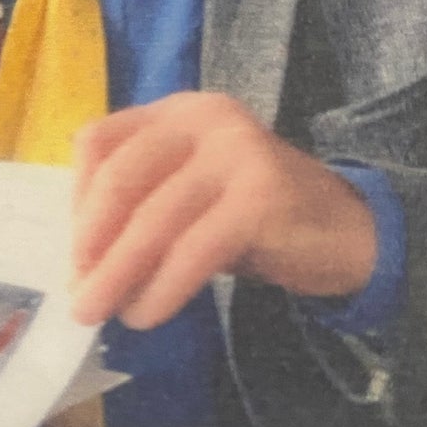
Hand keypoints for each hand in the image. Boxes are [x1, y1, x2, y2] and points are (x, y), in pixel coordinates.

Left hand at [70, 92, 377, 330]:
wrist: (350, 233)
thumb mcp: (189, 196)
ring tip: (100, 312)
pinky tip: (148, 314)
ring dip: (118, 274)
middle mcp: (205, 119)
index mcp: (178, 112)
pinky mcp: (262, 197)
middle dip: (90, 243)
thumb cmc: (255, 220)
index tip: (76, 252)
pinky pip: (193, 250)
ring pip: (153, 219)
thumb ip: (139, 207)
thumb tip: (78, 262)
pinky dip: (163, 288)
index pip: (101, 142)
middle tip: (77, 293)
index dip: (77, 199)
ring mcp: (237, 153)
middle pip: (121, 178)